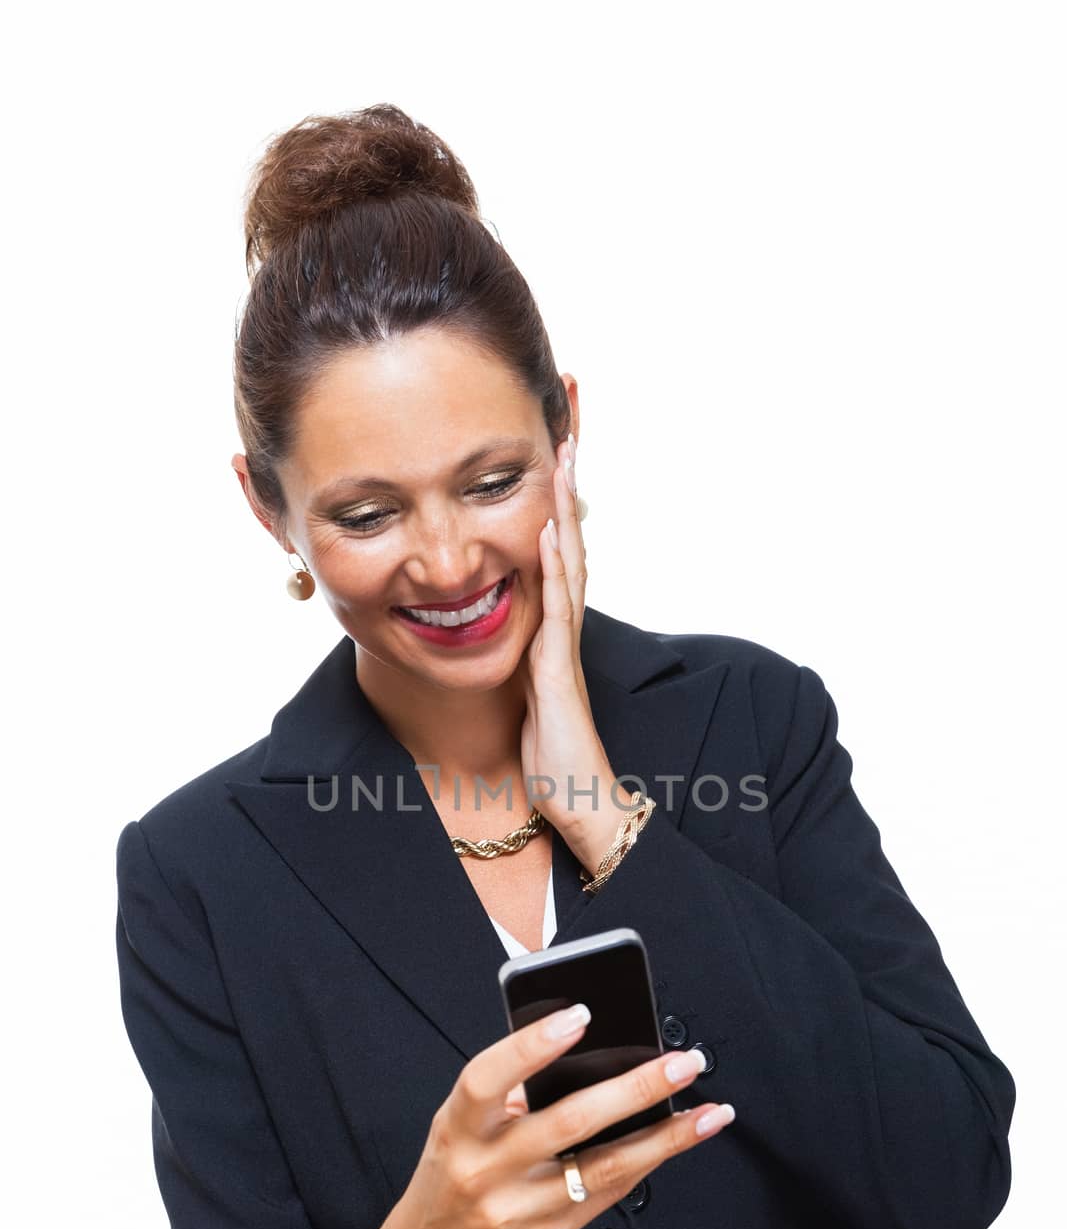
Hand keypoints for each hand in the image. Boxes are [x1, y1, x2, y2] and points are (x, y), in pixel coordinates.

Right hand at [368, 1005, 735, 1228]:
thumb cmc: (450, 1180)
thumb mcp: (458, 1130)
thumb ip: (509, 1097)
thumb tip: (586, 1057)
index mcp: (458, 1127)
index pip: (488, 1077)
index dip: (532, 1045)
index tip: (580, 1016)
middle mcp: (486, 1169)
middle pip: (568, 1121)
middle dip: (634, 1089)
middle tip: (681, 1062)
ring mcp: (519, 1208)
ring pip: (604, 1167)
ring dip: (665, 1137)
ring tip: (708, 1112)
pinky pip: (607, 1195)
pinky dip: (647, 1163)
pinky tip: (678, 1141)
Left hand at [519, 436, 619, 854]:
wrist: (579, 800)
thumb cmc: (552, 753)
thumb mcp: (526, 693)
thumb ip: (518, 657)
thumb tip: (494, 631)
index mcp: (553, 629)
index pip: (555, 551)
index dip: (554, 503)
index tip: (552, 453)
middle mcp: (565, 627)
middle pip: (571, 541)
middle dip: (568, 488)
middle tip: (570, 429)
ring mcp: (566, 645)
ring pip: (569, 563)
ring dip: (565, 510)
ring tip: (564, 459)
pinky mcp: (559, 669)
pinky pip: (556, 609)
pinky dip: (554, 567)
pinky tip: (546, 533)